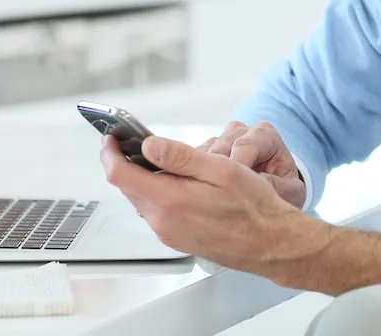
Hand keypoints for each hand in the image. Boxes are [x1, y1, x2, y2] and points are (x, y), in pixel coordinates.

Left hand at [101, 134, 324, 280]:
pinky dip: (157, 192)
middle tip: (135, 141)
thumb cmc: (253, 207)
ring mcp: (169, 233)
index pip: (120, 174)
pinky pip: (156, 211)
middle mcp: (163, 221)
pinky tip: (177, 183)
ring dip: (144, 177)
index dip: (110, 152)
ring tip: (161, 159)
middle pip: (127, 186)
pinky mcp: (177, 238)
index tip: (112, 136)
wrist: (270, 243)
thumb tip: (148, 145)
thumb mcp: (220, 170)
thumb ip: (180, 157)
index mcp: (170, 200)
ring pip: (142, 198)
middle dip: (127, 162)